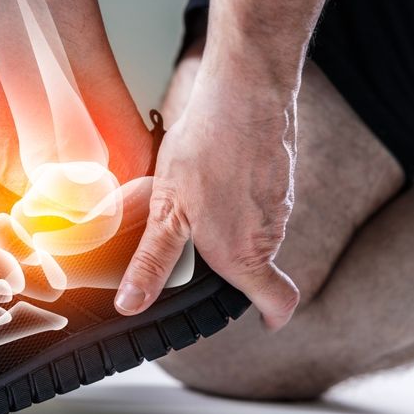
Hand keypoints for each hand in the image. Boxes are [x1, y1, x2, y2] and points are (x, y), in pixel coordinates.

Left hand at [115, 65, 300, 328]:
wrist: (244, 93)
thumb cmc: (206, 151)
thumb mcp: (167, 212)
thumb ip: (152, 262)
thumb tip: (131, 305)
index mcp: (244, 255)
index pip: (278, 302)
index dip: (272, 314)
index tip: (265, 320)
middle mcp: (270, 234)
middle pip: (258, 262)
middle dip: (232, 259)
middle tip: (197, 239)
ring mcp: (281, 202)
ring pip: (258, 226)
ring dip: (234, 222)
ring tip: (200, 196)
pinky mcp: (282, 173)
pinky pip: (262, 197)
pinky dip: (242, 193)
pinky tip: (215, 170)